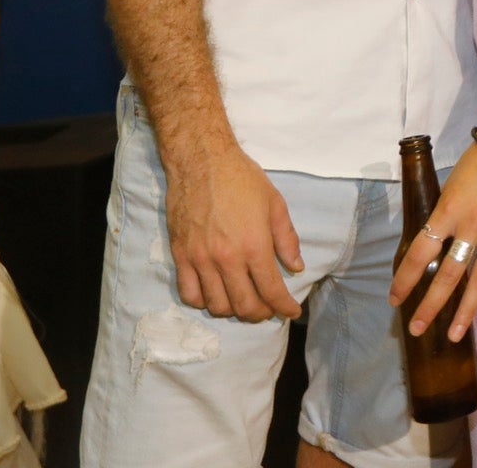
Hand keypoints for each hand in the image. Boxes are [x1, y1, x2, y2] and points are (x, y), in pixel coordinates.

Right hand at [159, 137, 303, 321]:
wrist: (201, 161)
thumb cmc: (242, 179)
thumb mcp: (275, 204)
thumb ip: (287, 239)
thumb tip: (296, 267)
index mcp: (254, 246)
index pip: (271, 290)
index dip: (285, 307)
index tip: (292, 312)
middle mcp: (227, 259)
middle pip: (244, 305)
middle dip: (261, 314)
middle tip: (268, 309)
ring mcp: (201, 260)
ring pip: (217, 305)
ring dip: (233, 310)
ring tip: (242, 301)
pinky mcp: (181, 256)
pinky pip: (189, 294)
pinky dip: (204, 302)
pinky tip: (214, 294)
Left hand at [389, 142, 476, 342]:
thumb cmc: (476, 164)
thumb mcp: (450, 190)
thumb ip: (443, 221)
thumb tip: (431, 250)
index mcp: (449, 211)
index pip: (420, 254)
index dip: (406, 280)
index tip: (395, 298)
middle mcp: (473, 226)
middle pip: (448, 275)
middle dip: (431, 306)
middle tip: (417, 328)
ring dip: (465, 311)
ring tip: (455, 334)